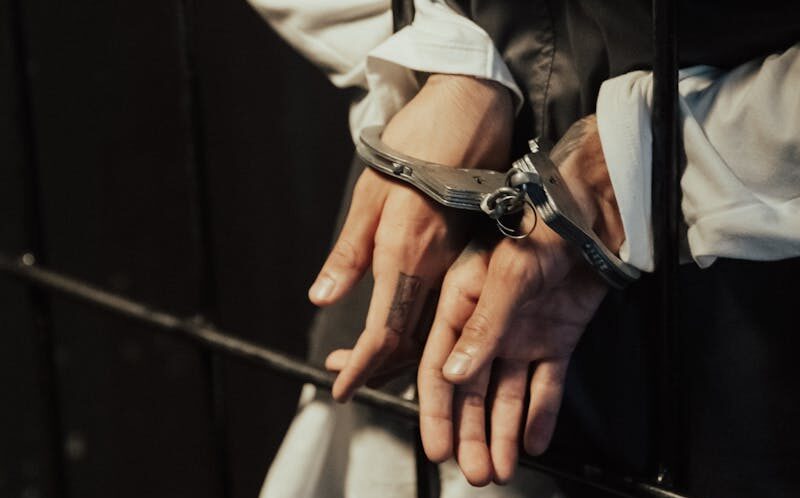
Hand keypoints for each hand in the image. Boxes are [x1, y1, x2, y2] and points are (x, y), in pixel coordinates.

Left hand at [313, 74, 513, 400]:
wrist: (467, 111)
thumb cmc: (414, 146)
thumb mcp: (369, 194)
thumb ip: (349, 252)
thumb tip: (323, 296)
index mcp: (406, 253)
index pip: (384, 331)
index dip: (361, 366)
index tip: (341, 388)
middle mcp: (438, 266)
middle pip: (411, 340)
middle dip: (376, 368)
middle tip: (346, 377)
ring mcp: (461, 261)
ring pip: (432, 328)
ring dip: (400, 354)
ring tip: (369, 364)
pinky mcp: (473, 253)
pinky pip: (448, 306)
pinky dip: (424, 328)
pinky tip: (407, 330)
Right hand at [417, 115, 624, 484]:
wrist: (596, 212)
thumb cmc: (543, 224)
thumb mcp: (507, 272)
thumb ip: (482, 324)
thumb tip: (454, 372)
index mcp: (462, 302)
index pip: (439, 366)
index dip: (436, 409)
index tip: (436, 445)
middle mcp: (488, 324)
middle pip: (471, 390)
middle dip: (469, 433)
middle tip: (472, 471)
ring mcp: (522, 333)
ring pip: (505, 394)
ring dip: (500, 432)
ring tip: (498, 468)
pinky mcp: (557, 338)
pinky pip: (546, 385)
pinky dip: (540, 413)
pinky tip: (534, 441)